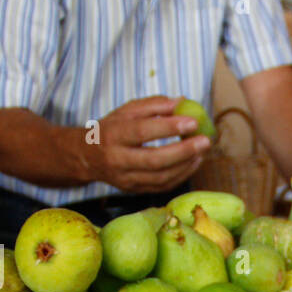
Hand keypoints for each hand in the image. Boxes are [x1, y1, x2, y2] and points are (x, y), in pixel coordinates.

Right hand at [89, 96, 212, 192]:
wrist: (86, 157)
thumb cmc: (110, 129)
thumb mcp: (125, 111)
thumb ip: (153, 105)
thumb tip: (182, 101)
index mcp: (112, 135)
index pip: (142, 131)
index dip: (169, 127)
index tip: (193, 121)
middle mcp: (117, 160)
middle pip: (154, 159)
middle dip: (183, 151)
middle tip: (205, 141)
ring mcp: (125, 179)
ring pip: (161, 177)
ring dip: (186, 165)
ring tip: (202, 151)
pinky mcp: (133, 190)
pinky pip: (162, 187)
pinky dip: (181, 176)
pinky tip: (193, 163)